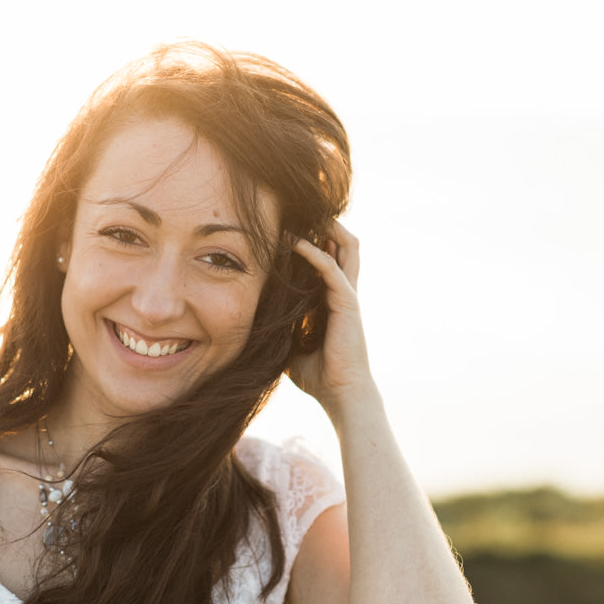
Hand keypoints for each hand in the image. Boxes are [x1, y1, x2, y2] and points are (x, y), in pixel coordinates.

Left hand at [287, 221, 375, 415]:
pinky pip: (331, 268)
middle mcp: (344, 292)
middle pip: (345, 246)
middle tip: (303, 210)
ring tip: (306, 214)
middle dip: (328, 225)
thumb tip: (256, 326)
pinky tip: (295, 242)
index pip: (331, 260)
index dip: (317, 240)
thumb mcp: (292, 346)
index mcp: (334, 300)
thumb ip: (282, 330)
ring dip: (327, 229)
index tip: (292, 227)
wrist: (340, 393)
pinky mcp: (347, 302)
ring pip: (346, 248)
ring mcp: (348, 295)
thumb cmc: (318, 375)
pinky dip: (314, 252)